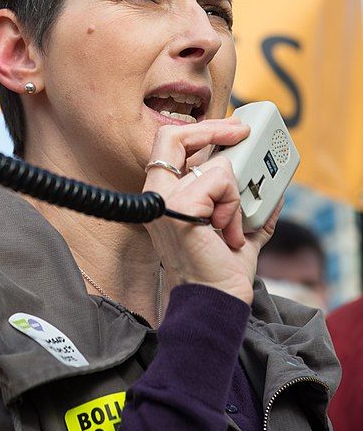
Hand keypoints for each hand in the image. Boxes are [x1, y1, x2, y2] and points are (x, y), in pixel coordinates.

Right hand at [143, 118, 281, 304]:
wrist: (216, 301)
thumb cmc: (222, 269)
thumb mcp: (237, 228)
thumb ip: (248, 206)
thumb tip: (273, 188)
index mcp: (165, 196)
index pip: (170, 144)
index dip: (201, 130)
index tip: (233, 130)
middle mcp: (157, 195)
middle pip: (172, 137)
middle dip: (212, 129)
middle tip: (241, 132)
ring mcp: (164, 202)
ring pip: (215, 167)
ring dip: (235, 197)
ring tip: (232, 227)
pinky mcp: (179, 211)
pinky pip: (221, 184)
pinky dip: (235, 208)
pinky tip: (228, 233)